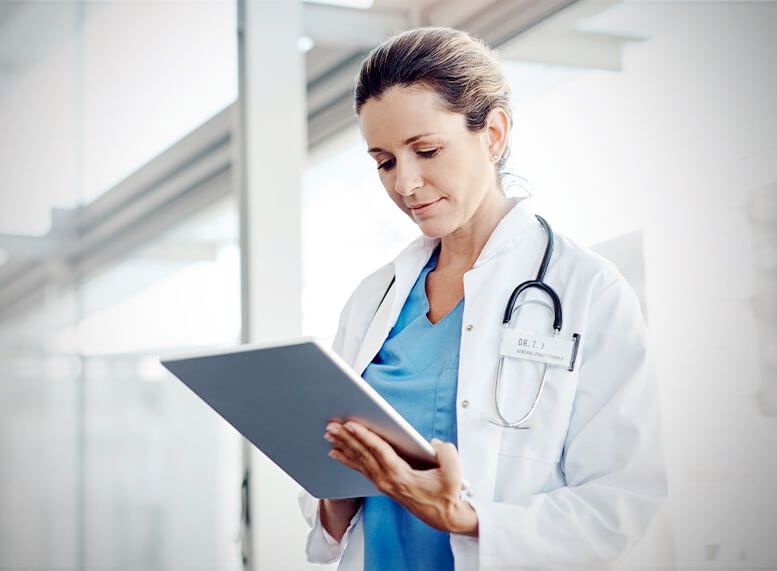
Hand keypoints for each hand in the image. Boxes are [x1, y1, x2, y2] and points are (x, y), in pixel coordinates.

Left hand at [324, 421, 477, 535]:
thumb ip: (446, 453)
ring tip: (329, 434)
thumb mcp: (454, 473)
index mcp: (401, 476)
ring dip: (343, 446)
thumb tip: (433, 443)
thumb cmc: (447, 495)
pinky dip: (347, 459)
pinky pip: (361, 469)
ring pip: (359, 461)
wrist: (444, 517)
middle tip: (331, 425)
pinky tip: (336, 452)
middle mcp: (387, 481)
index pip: (379, 452)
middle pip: (363, 455)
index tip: (350, 424)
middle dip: (346, 438)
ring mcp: (383, 484)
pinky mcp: (383, 485)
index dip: (364, 437)